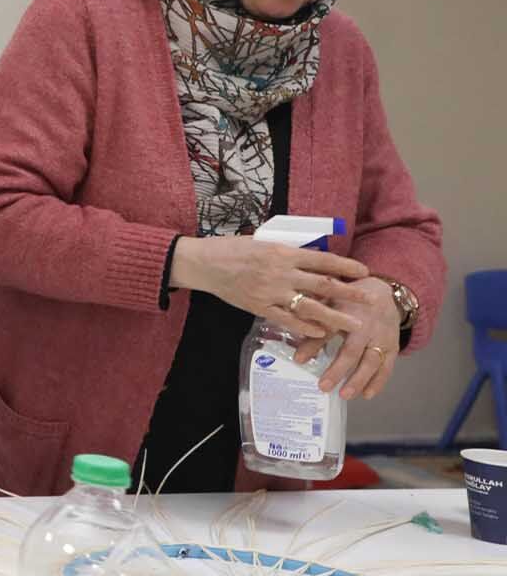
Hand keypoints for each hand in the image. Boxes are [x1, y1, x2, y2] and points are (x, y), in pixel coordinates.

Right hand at [170, 236, 373, 338]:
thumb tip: (311, 259)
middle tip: (371, 300)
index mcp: (283, 253)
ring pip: (310, 307)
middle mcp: (281, 273)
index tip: (364, 271)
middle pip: (323, 285)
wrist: (204, 263)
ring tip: (354, 325)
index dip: (345, 266)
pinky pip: (286, 320)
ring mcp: (271, 292)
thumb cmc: (232, 249)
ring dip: (335, 317)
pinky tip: (320, 332)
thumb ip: (286, 252)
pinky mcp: (259, 307)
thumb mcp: (263, 242)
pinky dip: (305, 328)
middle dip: (350, 294)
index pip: (322, 260)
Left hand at [299, 276, 401, 399]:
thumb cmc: (349, 300)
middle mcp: (367, 326)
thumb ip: (313, 322)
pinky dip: (378, 382)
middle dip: (338, 370)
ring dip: (359, 380)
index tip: (299, 359)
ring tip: (345, 395)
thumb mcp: (329, 303)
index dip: (313, 344)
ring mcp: (382, 337)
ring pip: (371, 361)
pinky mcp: (393, 346)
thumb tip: (296, 345)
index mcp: (347, 311)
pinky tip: (367, 394)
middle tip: (324, 386)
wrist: (383, 293)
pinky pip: (387, 367)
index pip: (328, 329)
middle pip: (352, 350)